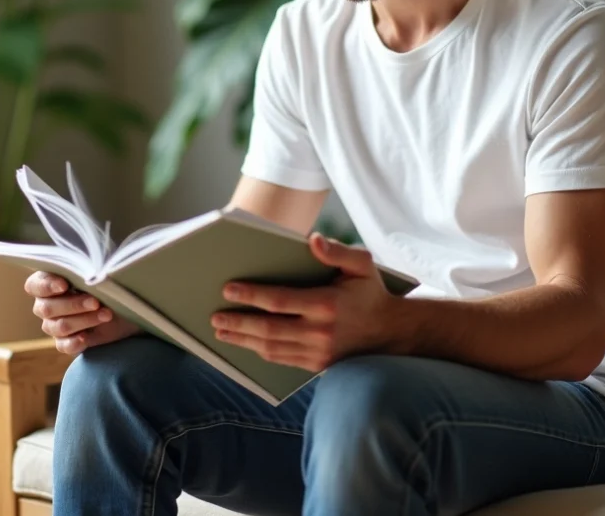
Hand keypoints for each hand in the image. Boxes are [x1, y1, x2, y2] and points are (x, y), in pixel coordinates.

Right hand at [25, 271, 138, 354]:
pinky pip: (63, 346)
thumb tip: (88, 268)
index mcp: (47, 282)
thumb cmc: (105, 281)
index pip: (34, 285)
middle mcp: (46, 304)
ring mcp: (53, 325)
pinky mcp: (66, 342)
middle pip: (47, 308)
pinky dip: (73, 342)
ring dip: (84, 320)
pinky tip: (85, 337)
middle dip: (74, 305)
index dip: (46, 286)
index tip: (65, 285)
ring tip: (106, 314)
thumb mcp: (97, 270)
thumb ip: (85, 268)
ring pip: (58, 327)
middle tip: (96, 302)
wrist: (124, 304)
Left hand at [210, 233, 399, 371]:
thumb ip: (338, 251)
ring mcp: (318, 353)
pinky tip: (246, 343)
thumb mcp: (363, 264)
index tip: (228, 289)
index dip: (251, 295)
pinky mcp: (317, 365)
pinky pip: (281, 360)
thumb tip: (313, 239)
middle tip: (214, 316)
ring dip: (242, 340)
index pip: (279, 301)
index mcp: (327, 304)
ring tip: (221, 332)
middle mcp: (320, 332)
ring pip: (271, 348)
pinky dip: (260, 351)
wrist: (390, 332)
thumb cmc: (371, 292)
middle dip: (237, 322)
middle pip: (268, 329)